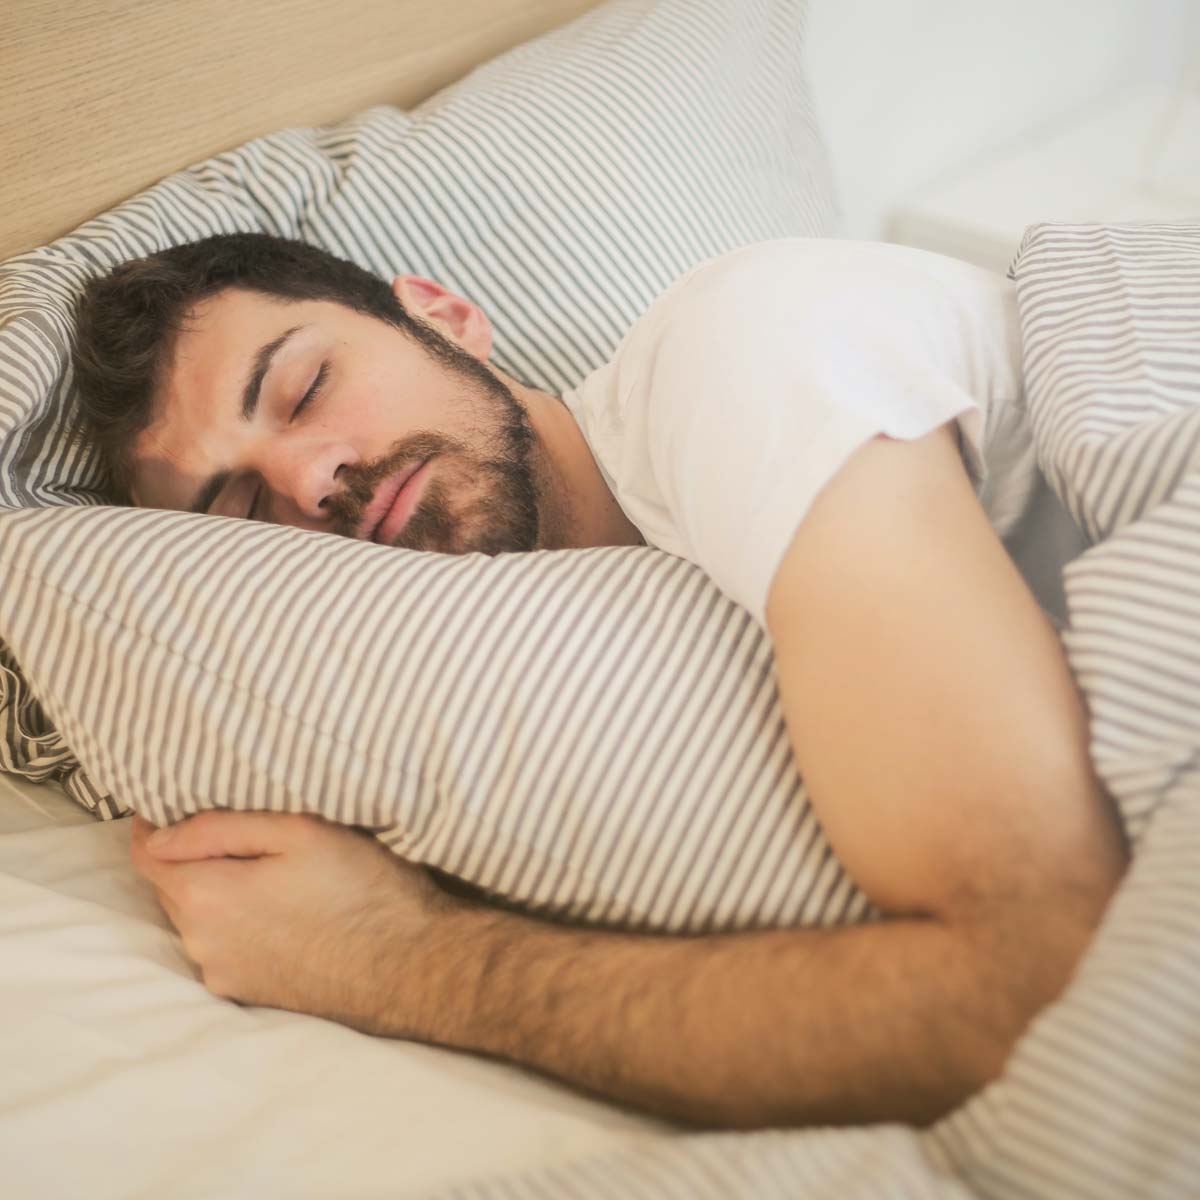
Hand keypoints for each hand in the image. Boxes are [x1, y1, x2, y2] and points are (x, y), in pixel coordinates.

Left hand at [129, 810, 456, 1032]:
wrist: (409, 967)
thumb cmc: (361, 888)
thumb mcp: (298, 832)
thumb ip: (219, 827)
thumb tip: (158, 834)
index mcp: (205, 896)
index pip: (147, 854)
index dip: (155, 823)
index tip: (176, 801)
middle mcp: (201, 943)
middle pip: (172, 887)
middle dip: (192, 856)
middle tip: (241, 830)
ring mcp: (224, 974)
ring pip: (199, 918)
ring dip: (218, 892)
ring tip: (269, 870)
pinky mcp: (249, 993)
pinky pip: (224, 946)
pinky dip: (238, 923)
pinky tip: (283, 910)